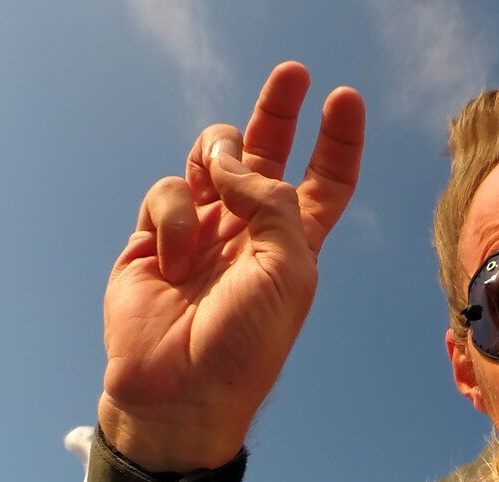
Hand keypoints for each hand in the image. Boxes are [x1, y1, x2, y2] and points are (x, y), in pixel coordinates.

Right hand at [98, 63, 365, 469]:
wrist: (179, 391)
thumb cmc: (246, 345)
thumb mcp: (288, 271)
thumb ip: (273, 204)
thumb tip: (232, 162)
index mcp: (296, 243)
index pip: (325, 183)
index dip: (337, 142)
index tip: (345, 99)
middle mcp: (250, 230)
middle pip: (267, 154)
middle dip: (279, 111)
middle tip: (294, 73)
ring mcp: (201, 230)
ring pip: (212, 158)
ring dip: (218, 159)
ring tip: (216, 192)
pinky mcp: (153, 237)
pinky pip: (168, 191)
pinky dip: (173, 217)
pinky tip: (173, 260)